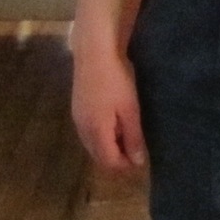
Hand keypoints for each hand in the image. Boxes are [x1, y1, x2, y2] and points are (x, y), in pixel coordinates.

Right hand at [71, 42, 148, 174]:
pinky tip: (114, 123)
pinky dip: (102, 137)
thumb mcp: (130, 109)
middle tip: (136, 151)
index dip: (126, 166)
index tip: (141, 160)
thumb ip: (133, 137)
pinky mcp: (77, 109)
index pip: (109, 162)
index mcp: (96, 132)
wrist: (94, 52)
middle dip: (117, 160)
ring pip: (92, 146)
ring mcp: (77, 119)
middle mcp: (83, 130)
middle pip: (98, 157)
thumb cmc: (117, 80)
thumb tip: (138, 162)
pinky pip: (88, 133)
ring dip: (109, 148)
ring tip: (127, 136)